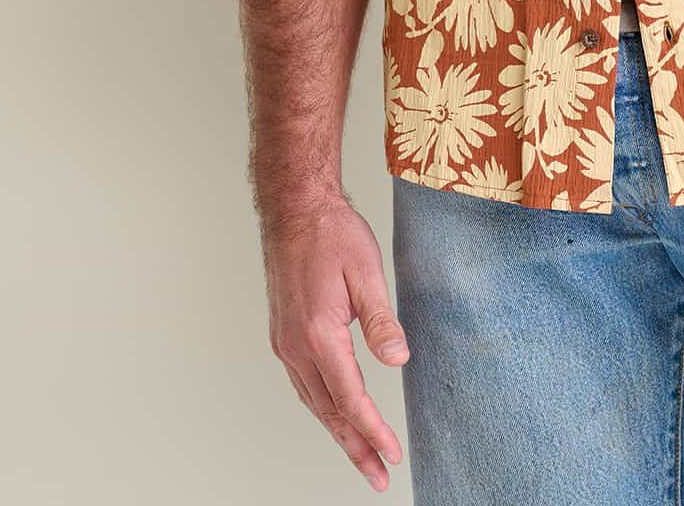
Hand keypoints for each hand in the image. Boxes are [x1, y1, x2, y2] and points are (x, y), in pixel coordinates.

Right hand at [262, 194, 409, 490]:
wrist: (294, 208)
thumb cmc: (331, 234)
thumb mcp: (366, 272)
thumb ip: (382, 320)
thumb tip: (399, 360)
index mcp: (318, 334)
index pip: (350, 397)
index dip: (372, 430)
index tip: (392, 454)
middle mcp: (295, 346)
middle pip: (329, 411)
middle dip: (355, 447)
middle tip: (377, 475)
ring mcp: (285, 343)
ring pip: (314, 401)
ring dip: (338, 431)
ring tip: (361, 455)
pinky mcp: (283, 335)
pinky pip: (305, 384)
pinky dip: (323, 407)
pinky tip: (336, 413)